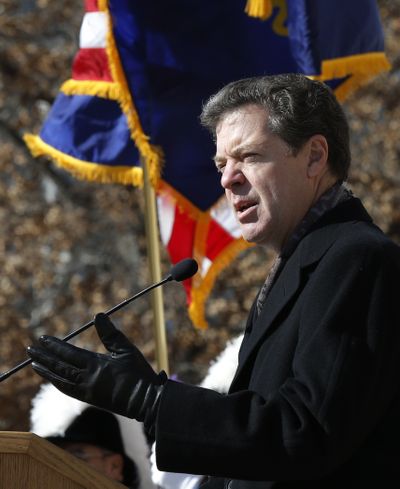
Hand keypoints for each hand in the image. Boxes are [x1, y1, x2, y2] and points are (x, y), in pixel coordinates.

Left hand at [27, 313, 166, 430]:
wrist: (145, 400)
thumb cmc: (138, 373)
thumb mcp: (126, 349)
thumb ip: (110, 333)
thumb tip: (98, 315)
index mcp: (96, 365)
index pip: (69, 353)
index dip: (55, 346)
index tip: (42, 339)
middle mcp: (87, 379)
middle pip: (60, 366)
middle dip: (44, 358)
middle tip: (30, 350)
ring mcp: (87, 391)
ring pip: (61, 380)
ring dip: (47, 371)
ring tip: (35, 365)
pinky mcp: (90, 399)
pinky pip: (68, 390)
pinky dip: (58, 383)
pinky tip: (53, 379)